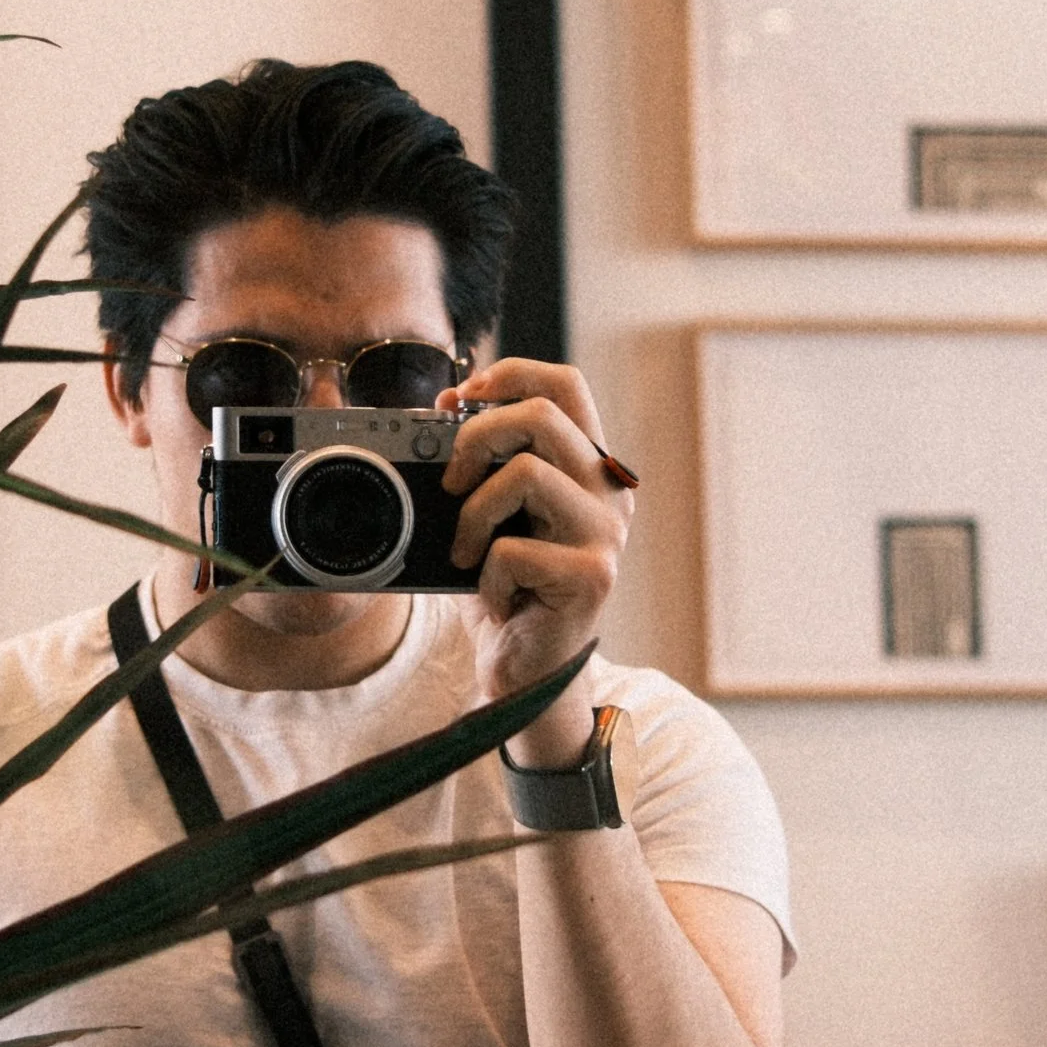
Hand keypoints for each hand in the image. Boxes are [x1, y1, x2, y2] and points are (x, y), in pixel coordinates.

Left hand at [437, 359, 633, 760]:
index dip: (510, 374)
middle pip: (542, 414)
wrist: (528, 672)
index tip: (460, 398)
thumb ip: (481, 465)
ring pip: (527, 473)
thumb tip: (437, 411)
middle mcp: (609, 492)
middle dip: (476, 435)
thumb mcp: (492, 515)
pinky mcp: (592, 577)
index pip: (566, 384)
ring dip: (474, 513)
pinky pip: (514, 549)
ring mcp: (605, 534)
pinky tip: (498, 600)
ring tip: (466, 551)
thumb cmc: (508, 589)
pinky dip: (486, 577)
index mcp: (588, 466)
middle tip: (450, 480)